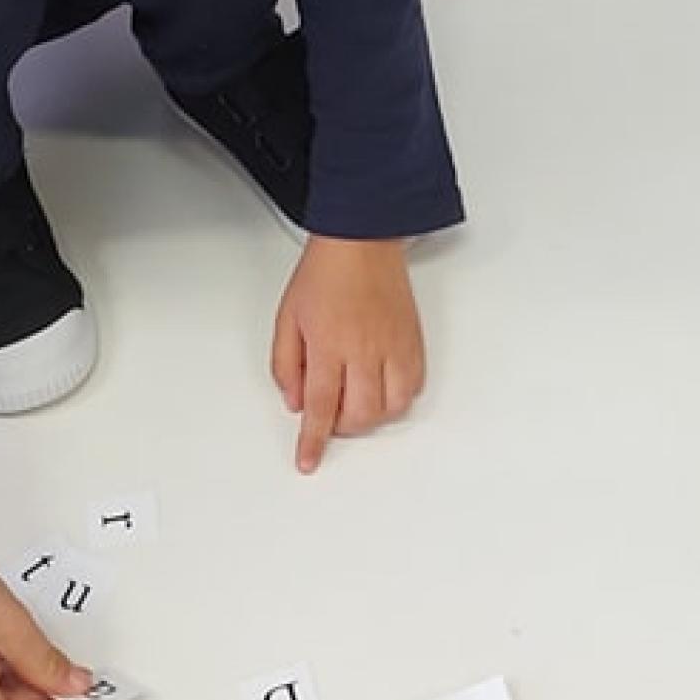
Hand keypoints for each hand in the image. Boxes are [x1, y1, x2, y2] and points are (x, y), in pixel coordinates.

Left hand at [270, 236, 425, 473]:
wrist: (362, 239)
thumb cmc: (325, 272)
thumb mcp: (287, 318)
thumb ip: (286, 364)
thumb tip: (295, 401)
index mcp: (329, 344)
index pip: (321, 407)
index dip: (313, 441)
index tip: (308, 460)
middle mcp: (365, 349)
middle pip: (360, 414)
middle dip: (342, 427)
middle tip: (330, 415)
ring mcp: (393, 346)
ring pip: (392, 407)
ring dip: (372, 416)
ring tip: (356, 402)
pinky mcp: (413, 341)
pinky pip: (413, 387)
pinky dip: (398, 398)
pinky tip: (382, 388)